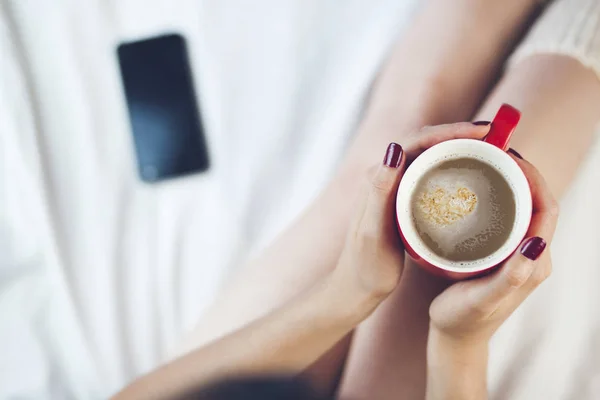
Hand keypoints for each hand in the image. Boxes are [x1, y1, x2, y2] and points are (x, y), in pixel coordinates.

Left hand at [332, 122, 490, 308]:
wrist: (356, 288)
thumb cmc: (365, 266)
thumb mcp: (373, 232)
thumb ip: (379, 192)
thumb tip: (393, 149)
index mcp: (378, 177)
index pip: (416, 141)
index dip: (448, 131)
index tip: (481, 131)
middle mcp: (386, 177)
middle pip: (426, 145)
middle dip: (459, 135)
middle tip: (494, 137)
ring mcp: (396, 189)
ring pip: (431, 159)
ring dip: (459, 150)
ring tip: (492, 151)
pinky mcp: (405, 202)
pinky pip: (433, 177)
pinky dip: (455, 171)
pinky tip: (475, 178)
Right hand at [429, 154, 558, 343]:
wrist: (455, 338)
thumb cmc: (465, 320)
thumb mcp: (484, 300)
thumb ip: (510, 277)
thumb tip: (534, 243)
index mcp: (536, 262)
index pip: (547, 208)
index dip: (533, 177)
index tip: (508, 155)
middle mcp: (532, 254)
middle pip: (536, 201)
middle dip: (520, 172)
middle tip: (492, 151)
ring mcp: (517, 253)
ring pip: (520, 206)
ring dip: (508, 181)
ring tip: (483, 161)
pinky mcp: (502, 253)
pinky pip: (506, 216)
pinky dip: (496, 196)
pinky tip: (474, 188)